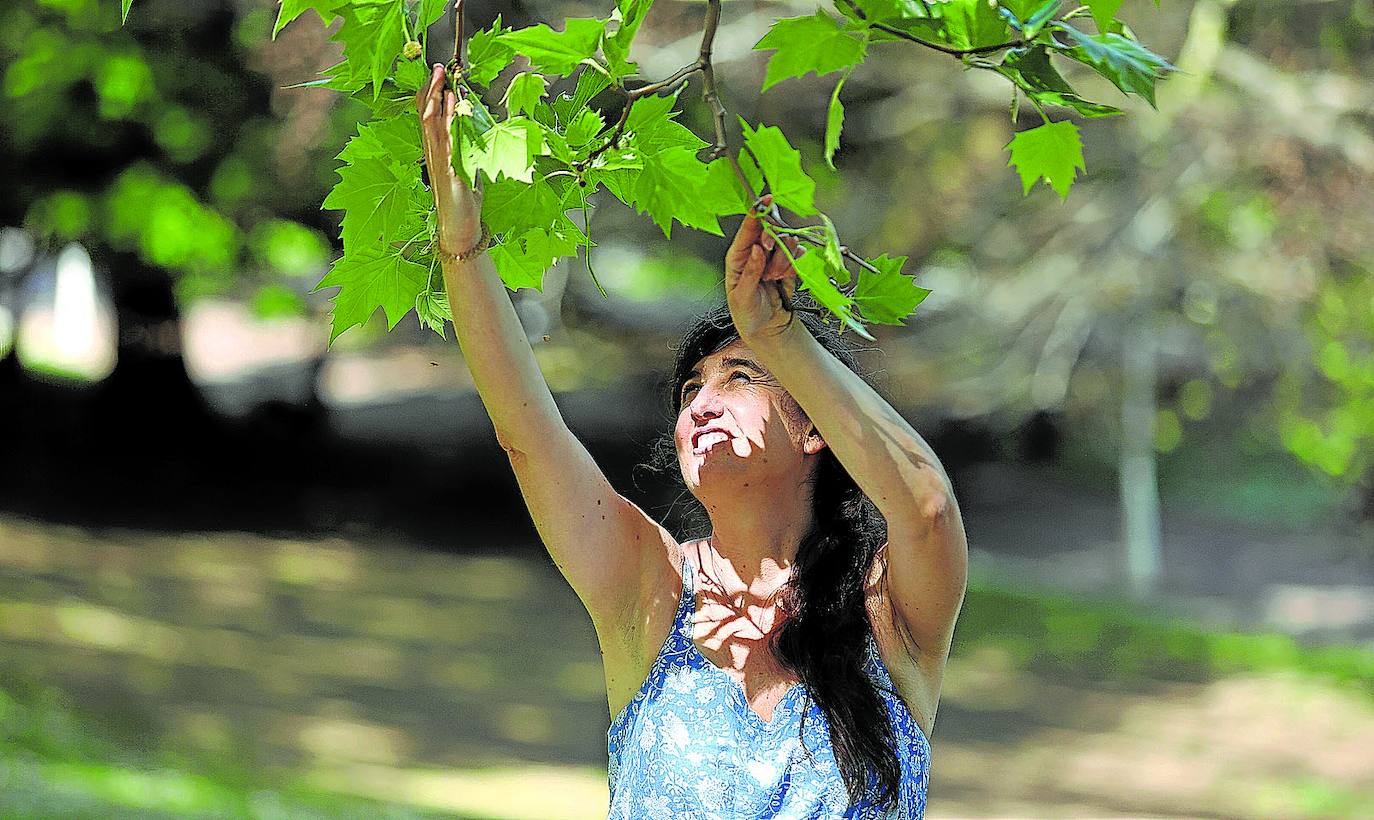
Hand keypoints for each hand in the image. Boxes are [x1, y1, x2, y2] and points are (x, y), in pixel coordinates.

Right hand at [416, 64, 482, 255]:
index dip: (431, 94)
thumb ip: (467, 150)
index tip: (438, 74)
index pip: (429, 116)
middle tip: (438, 68)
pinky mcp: (449, 172)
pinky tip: (451, 111)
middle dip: (432, 90)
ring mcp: (439, 162)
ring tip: (442, 81)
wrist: (460, 229)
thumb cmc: (464, 202)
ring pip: (432, 125)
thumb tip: (471, 130)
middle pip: (427, 115)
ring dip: (436, 101)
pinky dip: (448, 124)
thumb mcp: (468, 169)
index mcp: (437, 152)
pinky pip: (447, 143)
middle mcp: (433, 154)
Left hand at [724, 193, 801, 339]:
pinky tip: (785, 278)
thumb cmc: (747, 314)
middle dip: (774, 246)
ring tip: (774, 278)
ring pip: (786, 244)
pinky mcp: (788, 265)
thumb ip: (751, 272)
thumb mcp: (743, 296)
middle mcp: (755, 253)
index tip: (766, 201)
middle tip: (771, 266)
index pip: (747, 230)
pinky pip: (797, 256)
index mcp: (737, 257)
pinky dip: (794, 266)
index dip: (757, 214)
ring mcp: (772, 258)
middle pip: (770, 232)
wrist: (767, 329)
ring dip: (783, 261)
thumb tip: (757, 249)